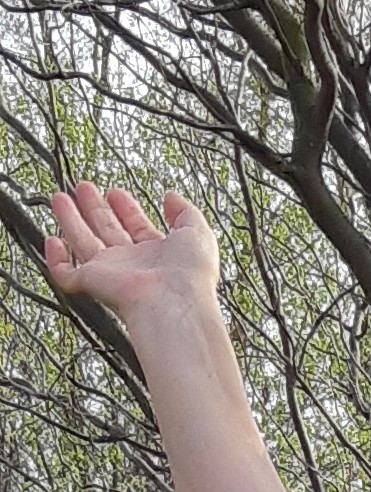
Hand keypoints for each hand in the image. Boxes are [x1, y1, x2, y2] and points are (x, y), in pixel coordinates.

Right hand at [43, 180, 218, 324]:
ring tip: (61, 197)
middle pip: (107, 230)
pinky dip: (56, 258)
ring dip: (72, 220)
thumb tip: (172, 197)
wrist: (174, 302)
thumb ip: (186, 212)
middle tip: (85, 188)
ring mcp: (110, 274)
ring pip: (84, 243)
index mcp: (157, 254)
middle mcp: (132, 264)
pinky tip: (52, 240)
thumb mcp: (198, 232)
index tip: (117, 192)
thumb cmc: (190, 275)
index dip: (126, 208)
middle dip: (95, 208)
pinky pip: (66, 273)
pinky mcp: (92, 282)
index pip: (136, 227)